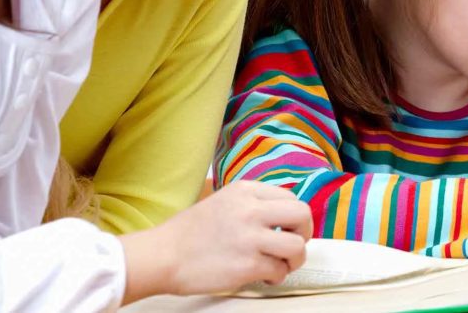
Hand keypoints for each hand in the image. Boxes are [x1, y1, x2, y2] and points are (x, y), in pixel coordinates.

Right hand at [119, 181, 312, 303]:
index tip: (287, 229)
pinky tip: (264, 276)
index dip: (295, 217)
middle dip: (305, 233)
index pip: (291, 198)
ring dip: (294, 259)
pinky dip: (277, 276)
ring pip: (298, 246)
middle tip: (292, 246)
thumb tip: (284, 216)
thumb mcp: (224, 201)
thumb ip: (253, 203)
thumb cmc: (190, 232)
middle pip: (303, 215)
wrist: (162, 255)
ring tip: (280, 265)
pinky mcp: (247, 265)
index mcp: (246, 190)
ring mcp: (251, 237)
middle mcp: (251, 210)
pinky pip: (280, 270)